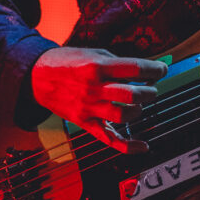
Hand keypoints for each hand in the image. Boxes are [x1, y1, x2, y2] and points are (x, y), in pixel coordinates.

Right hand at [30, 46, 166, 151]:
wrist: (37, 76)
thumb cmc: (68, 62)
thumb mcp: (93, 53)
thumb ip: (118, 63)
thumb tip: (145, 71)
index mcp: (96, 67)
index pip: (135, 68)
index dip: (155, 69)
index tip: (162, 69)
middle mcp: (93, 89)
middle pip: (131, 95)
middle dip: (149, 92)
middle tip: (151, 88)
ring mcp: (88, 108)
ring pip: (123, 116)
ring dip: (138, 110)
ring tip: (139, 104)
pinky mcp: (84, 122)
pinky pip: (108, 139)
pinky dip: (127, 146)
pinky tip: (143, 146)